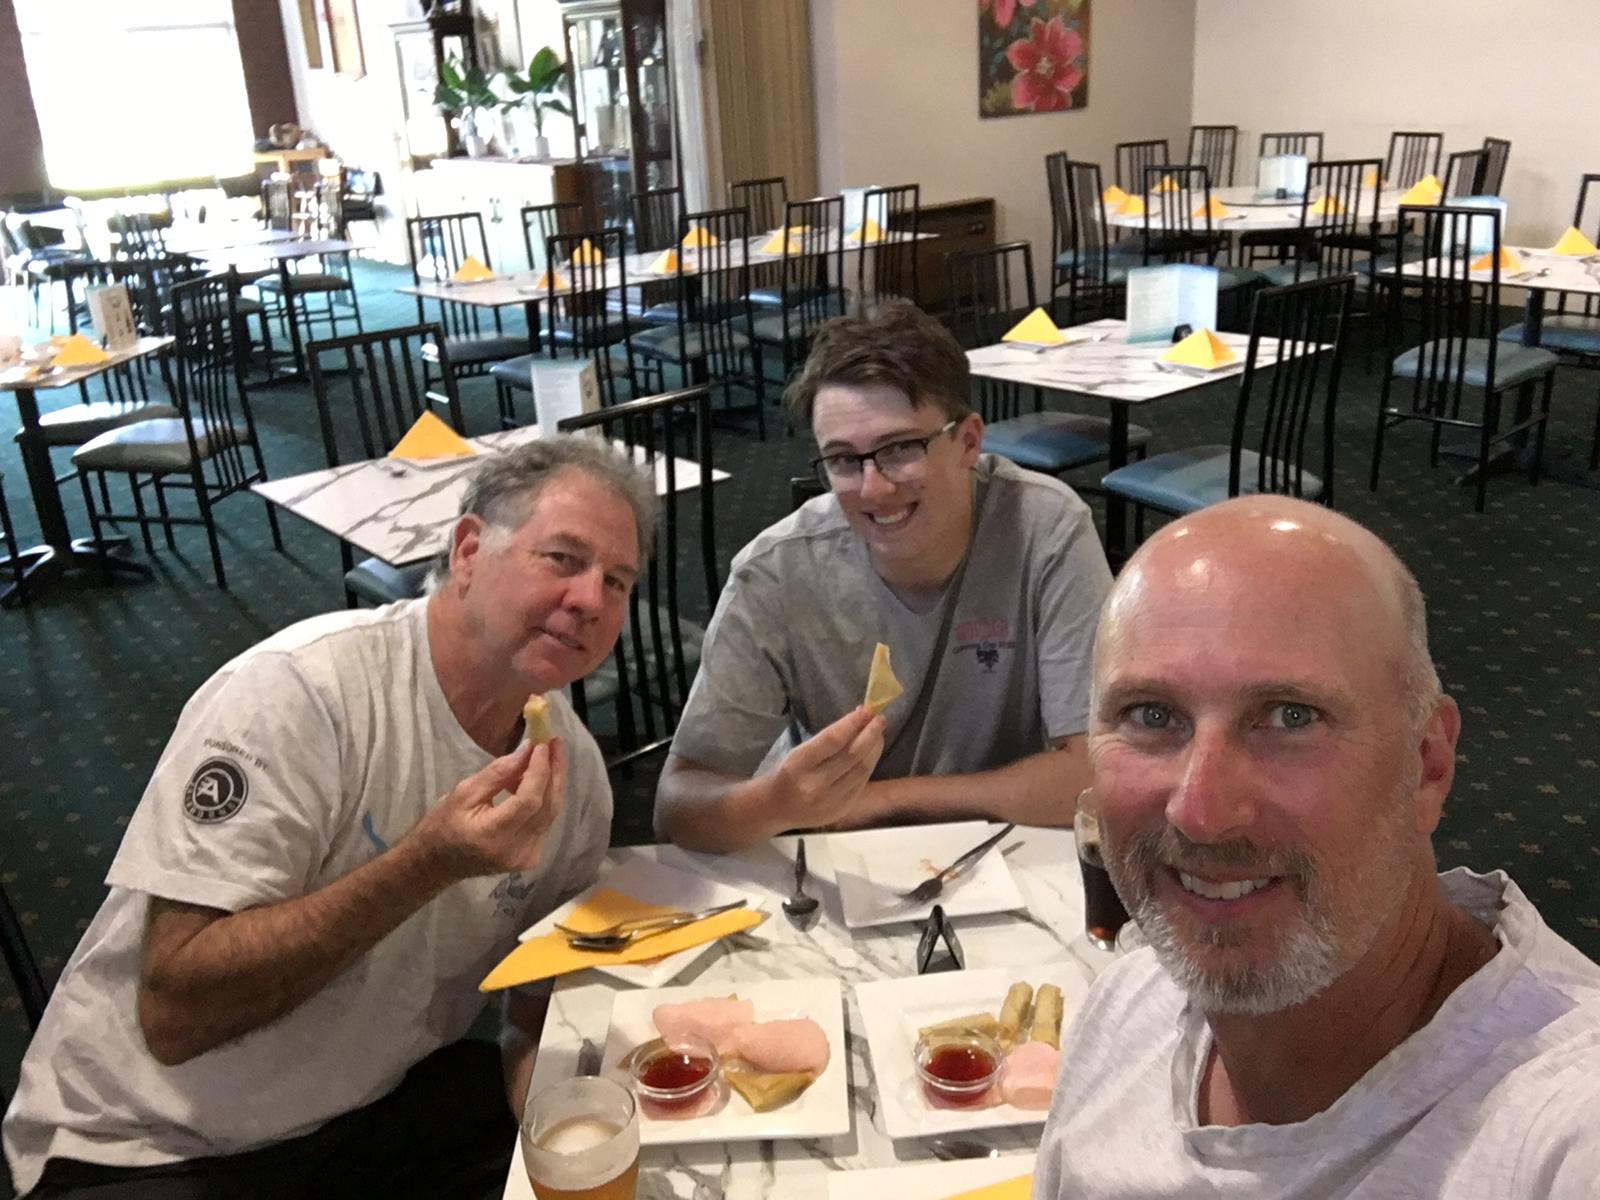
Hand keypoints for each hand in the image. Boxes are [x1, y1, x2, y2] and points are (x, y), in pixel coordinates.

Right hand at [407, 739, 568, 884]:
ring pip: (551, 813)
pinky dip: (544, 798)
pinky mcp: (531, 857)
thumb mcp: (462, 793)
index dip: (539, 770)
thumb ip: (496, 773)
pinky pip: (545, 821)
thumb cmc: (443, 825)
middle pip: (548, 806)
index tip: (542, 744)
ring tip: (547, 756)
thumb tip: (526, 751)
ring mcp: (527, 856)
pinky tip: (536, 780)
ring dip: (552, 782)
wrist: (438, 864)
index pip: (529, 800)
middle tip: (556, 743)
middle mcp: (516, 849)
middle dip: (555, 771)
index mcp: (493, 835)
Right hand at [770, 707, 884, 829]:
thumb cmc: (786, 773)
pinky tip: (871, 753)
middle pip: (852, 756)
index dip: (852, 724)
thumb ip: (826, 740)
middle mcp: (815, 785)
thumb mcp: (798, 752)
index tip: (866, 710)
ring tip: (878, 733)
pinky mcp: (842, 809)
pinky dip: (869, 764)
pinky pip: (862, 782)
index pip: (832, 741)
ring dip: (874, 749)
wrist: (775, 810)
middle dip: (870, 734)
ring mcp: (830, 801)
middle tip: (879, 719)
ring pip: (862, 770)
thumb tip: (858, 719)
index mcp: (798, 765)